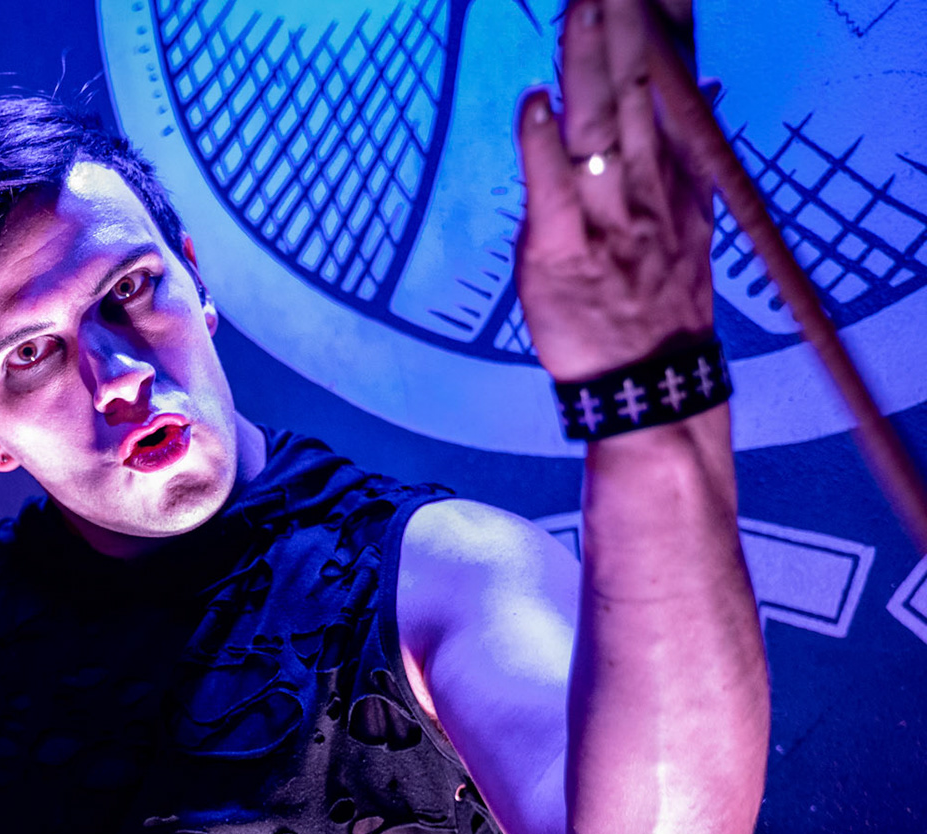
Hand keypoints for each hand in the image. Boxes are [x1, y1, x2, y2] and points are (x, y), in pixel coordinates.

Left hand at [514, 0, 713, 381]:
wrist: (649, 385)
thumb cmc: (654, 303)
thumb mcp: (691, 221)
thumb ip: (691, 157)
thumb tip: (707, 87)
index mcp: (674, 176)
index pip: (671, 88)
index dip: (664, 34)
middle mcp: (644, 187)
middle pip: (637, 94)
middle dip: (624, 31)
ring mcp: (605, 217)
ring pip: (599, 126)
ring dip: (589, 66)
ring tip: (583, 8)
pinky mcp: (562, 250)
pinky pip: (552, 190)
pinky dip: (541, 145)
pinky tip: (537, 102)